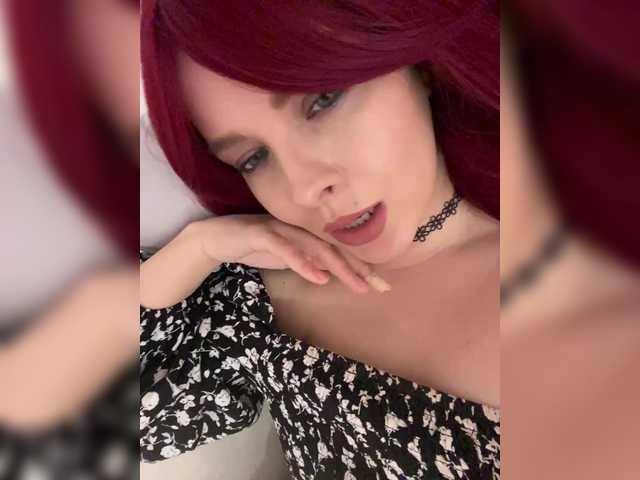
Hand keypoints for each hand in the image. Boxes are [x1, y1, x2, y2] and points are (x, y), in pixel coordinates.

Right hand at [193, 215, 372, 293]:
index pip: (337, 248)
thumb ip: (308, 261)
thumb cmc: (253, 247)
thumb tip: (330, 271)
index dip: (360, 265)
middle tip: (377, 286)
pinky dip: (303, 263)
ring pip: (315, 246)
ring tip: (356, 283)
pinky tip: (319, 277)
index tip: (380, 283)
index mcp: (305, 232)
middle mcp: (297, 227)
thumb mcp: (287, 258)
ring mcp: (280, 228)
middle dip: (357, 267)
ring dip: (338, 266)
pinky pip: (286, 249)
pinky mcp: (262, 234)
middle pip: (333, 247)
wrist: (215, 239)